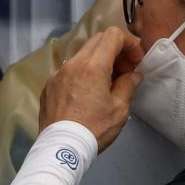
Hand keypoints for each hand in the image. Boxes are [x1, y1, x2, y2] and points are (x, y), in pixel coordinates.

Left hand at [39, 26, 143, 152]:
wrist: (61, 149)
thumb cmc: (93, 130)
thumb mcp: (119, 110)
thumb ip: (128, 86)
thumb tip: (133, 75)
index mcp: (92, 66)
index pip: (112, 35)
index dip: (129, 44)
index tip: (135, 62)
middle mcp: (72, 64)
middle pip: (97, 41)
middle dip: (115, 51)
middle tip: (124, 72)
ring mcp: (57, 74)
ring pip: (82, 55)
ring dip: (98, 61)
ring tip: (106, 84)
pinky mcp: (49, 86)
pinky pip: (69, 70)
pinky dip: (82, 73)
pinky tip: (87, 93)